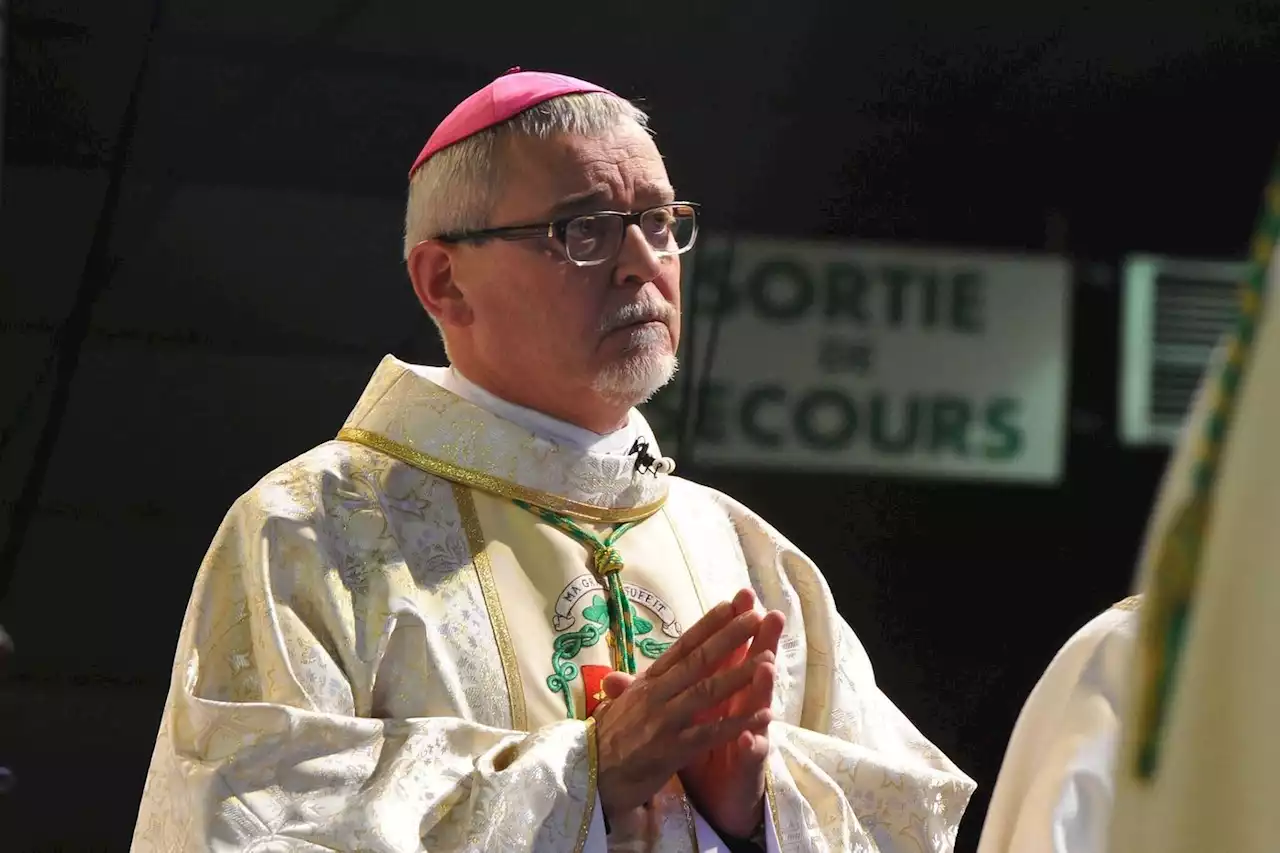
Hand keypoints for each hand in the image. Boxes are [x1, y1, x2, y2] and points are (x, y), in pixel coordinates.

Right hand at [591, 598, 776, 824]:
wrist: (590, 777)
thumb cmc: (607, 740)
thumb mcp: (616, 705)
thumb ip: (627, 687)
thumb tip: (618, 671)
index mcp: (647, 682)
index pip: (681, 647)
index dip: (706, 626)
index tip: (730, 606)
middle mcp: (657, 694)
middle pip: (699, 661)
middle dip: (729, 637)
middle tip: (755, 616)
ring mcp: (666, 720)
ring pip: (708, 691)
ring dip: (740, 674)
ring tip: (768, 657)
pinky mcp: (673, 749)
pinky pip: (712, 733)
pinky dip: (739, 723)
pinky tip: (764, 714)